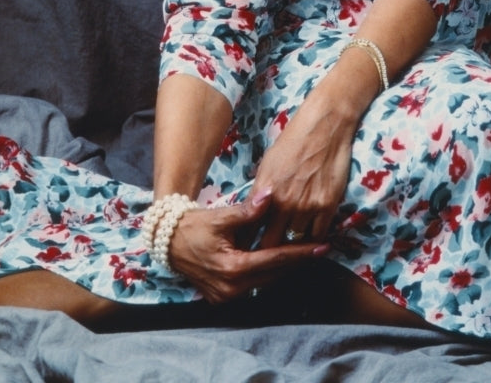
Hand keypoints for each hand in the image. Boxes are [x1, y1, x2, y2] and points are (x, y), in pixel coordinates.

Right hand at [167, 191, 326, 303]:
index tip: (322, 247)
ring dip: (284, 269)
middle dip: (297, 262)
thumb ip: (248, 210)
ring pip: (265, 283)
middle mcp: (231, 288)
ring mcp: (226, 296)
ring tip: (306, 254)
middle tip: (320, 249)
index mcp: (233, 268)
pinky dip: (267, 273)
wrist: (168, 243)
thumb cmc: (195, 226)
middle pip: (273, 275)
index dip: (300, 253)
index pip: (274, 260)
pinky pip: (253, 286)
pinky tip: (280, 261)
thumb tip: (271, 194)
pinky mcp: (222, 297)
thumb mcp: (222, 216)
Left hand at [252, 90, 356, 249]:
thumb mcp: (268, 164)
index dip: (247, 243)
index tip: (245, 252)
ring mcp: (307, 205)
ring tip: (287, 253)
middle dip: (267, 252)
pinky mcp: (327, 205)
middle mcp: (284, 201)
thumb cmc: (293, 140)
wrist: (324, 126)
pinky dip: (312, 240)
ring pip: (295, 243)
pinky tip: (309, 239)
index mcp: (265, 191)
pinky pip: (317, 235)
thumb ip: (260, 191)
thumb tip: (252, 212)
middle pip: (271, 243)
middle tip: (266, 258)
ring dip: (291, 248)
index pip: (251, 228)